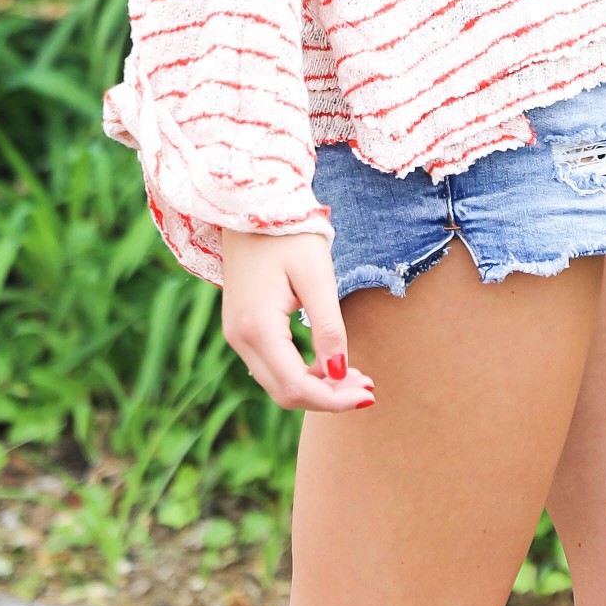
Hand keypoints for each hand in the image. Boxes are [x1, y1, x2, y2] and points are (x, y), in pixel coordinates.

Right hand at [219, 228, 374, 416]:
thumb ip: (329, 327)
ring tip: (355, 376)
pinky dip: (301, 374)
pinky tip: (328, 365)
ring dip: (316, 388)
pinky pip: (271, 367)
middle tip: (368, 387)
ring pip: (277, 384)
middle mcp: (239, 338)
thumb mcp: (317, 277)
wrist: (250, 205)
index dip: (334, 399)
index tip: (370, 393)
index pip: (296, 386)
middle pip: (285, 393)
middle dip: (328, 397)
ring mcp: (236, 335)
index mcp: (257, 327)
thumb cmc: (289, 234)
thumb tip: (339, 374)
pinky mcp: (241, 329)